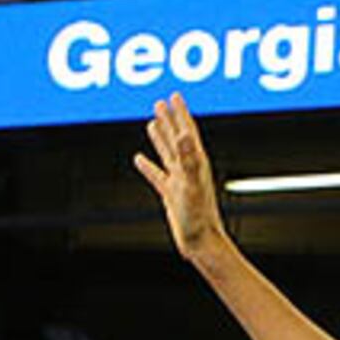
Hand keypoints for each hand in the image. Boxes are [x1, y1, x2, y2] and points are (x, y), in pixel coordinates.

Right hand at [133, 94, 233, 266]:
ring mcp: (180, 182)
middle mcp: (189, 170)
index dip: (180, 113)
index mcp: (196, 164)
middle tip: (160, 102)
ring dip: (161, 138)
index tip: (174, 95)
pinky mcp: (171, 195)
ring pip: (167, 154)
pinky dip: (148, 166)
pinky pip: (157, 175)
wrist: (201, 244)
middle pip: (177, 138)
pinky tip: (139, 159)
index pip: (187, 132)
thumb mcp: (191, 185)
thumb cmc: (199, 218)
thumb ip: (188, 160)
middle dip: (169, 119)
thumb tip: (183, 135)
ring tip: (153, 122)